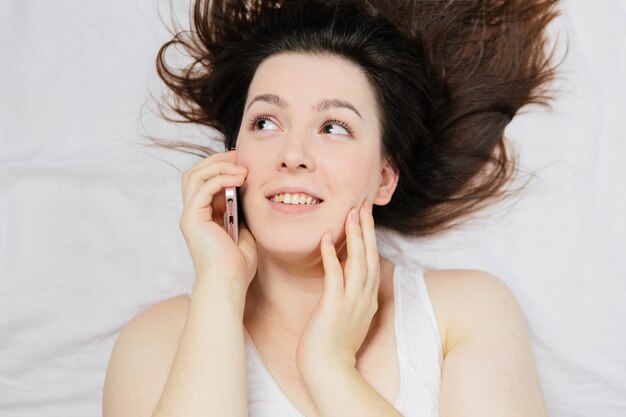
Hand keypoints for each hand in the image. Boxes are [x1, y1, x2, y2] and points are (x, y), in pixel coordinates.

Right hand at [179, 150, 256, 286]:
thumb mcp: (245, 231)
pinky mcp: (191, 219)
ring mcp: (190, 216)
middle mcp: (193, 213)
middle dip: (217, 159)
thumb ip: (242, 212)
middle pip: (195, 173)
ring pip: (194, 175)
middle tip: (240, 156)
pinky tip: (239, 178)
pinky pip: (202, 187)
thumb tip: (249, 191)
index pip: (204, 180)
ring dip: (219, 165)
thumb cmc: (239, 265)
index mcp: (204, 216)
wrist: (229, 283)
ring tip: (241, 167)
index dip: (221, 166)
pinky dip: (220, 177)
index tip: (244, 162)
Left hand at [296, 200, 379, 373]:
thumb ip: (351, 297)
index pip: (373, 263)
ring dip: (356, 236)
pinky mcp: (334, 307)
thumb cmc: (334, 345)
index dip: (371, 239)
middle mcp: (364, 298)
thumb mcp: (349, 317)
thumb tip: (346, 280)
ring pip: (358, 262)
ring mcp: (352, 302)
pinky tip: (327, 238)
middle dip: (368, 230)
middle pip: (370, 257)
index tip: (366, 218)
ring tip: (351, 213)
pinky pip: (335, 276)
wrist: (328, 369)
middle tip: (364, 205)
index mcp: (368, 299)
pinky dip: (332, 256)